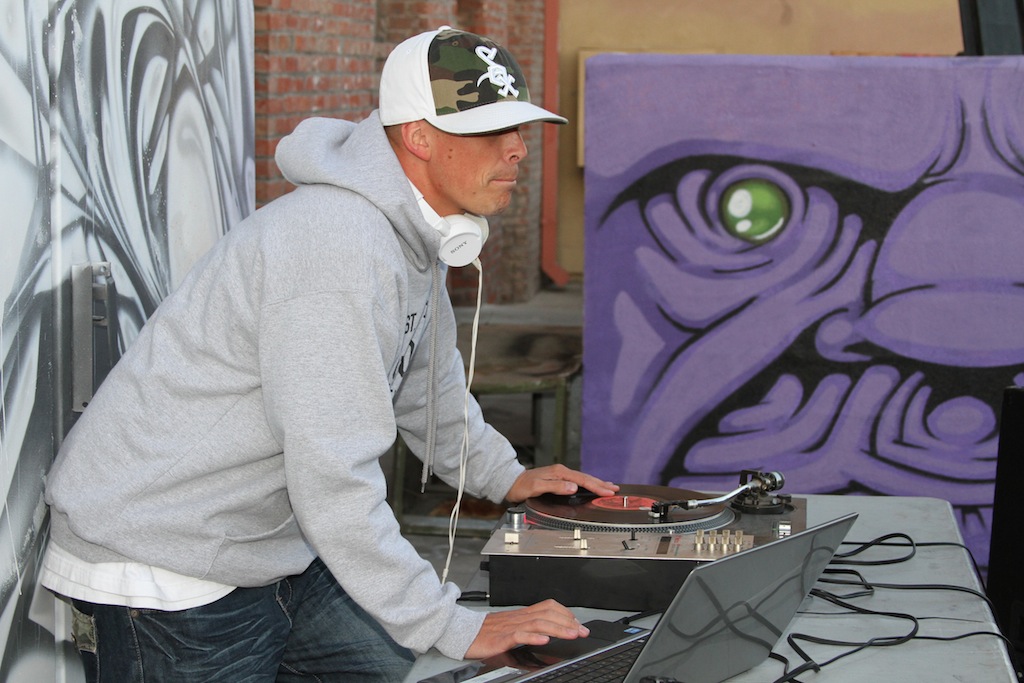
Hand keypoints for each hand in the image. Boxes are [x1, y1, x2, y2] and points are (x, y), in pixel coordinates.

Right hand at [464, 600, 589, 659]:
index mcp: (521, 615)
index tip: (579, 624)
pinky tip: (544, 640)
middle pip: (548, 614)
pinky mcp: (500, 638)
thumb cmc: (484, 633)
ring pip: (538, 623)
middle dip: (568, 622)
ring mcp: (510, 626)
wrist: (460, 632)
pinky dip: (533, 637)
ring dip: (558, 629)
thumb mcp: (510, 630)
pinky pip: (519, 635)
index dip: (566, 614)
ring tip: (572, 634)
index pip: (549, 607)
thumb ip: (528, 633)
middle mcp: (518, 618)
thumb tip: (546, 640)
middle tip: (583, 631)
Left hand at [506, 464, 618, 502]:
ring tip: (609, 486)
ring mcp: (560, 474)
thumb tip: (573, 487)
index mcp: (559, 472)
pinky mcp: (558, 478)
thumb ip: (555, 486)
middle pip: (586, 478)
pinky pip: (578, 480)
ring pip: (583, 479)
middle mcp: (561, 471)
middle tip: (615, 489)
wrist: (511, 482)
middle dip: (601, 484)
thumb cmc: (521, 486)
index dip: (596, 486)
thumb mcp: (537, 487)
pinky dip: (588, 483)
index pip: (582, 480)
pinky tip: (592, 485)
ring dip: (597, 483)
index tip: (607, 491)